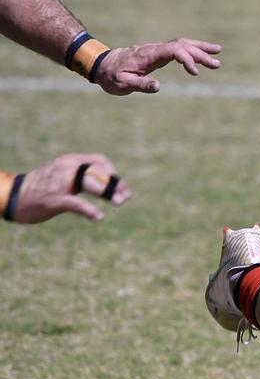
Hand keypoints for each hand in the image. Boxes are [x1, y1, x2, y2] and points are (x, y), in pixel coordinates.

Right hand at [7, 153, 130, 223]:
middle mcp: (67, 168)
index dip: (114, 174)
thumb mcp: (65, 178)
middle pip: (98, 172)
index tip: (123, 188)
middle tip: (126, 197)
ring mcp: (60, 183)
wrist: (13, 196)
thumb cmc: (43, 188)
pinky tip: (98, 217)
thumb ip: (85, 180)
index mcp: (70, 161)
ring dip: (108, 194)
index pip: (99, 161)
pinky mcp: (55, 199)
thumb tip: (113, 191)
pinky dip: (89, 210)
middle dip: (114, 184)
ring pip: (89, 184)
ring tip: (119, 202)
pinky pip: (76, 203)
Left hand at [94, 38, 220, 94]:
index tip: (196, 73)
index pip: (173, 51)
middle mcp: (154, 49)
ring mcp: (157, 50)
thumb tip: (159, 87)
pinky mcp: (158, 53)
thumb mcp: (123, 84)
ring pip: (182, 44)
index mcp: (148, 55)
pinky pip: (178, 48)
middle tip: (217, 64)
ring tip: (218, 51)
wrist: (101, 64)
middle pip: (182, 46)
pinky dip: (192, 50)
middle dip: (200, 54)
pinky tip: (202, 54)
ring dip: (200, 48)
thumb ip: (140, 85)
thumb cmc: (111, 76)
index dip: (187, 59)